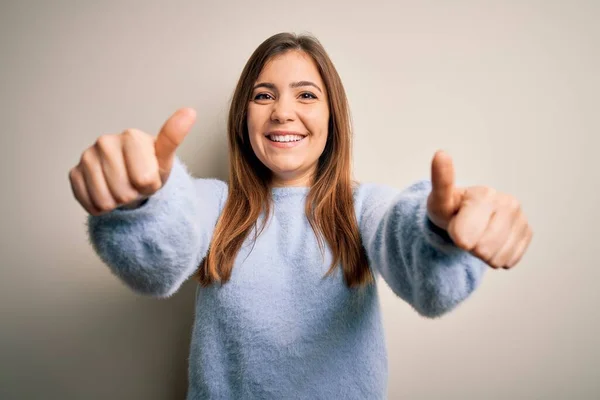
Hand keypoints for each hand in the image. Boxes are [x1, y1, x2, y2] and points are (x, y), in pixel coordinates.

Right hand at [69, 107, 196, 215]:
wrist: (132, 177)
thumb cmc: (150, 166)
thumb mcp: (165, 157)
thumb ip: (174, 137)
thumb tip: (190, 112)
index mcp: (131, 136)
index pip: (144, 180)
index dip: (151, 185)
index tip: (150, 175)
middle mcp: (105, 142)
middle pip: (124, 192)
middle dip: (134, 194)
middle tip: (135, 183)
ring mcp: (87, 157)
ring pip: (106, 201)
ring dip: (118, 202)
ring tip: (123, 187)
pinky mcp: (74, 173)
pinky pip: (90, 204)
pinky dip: (101, 206)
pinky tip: (107, 191)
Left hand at [426, 150, 532, 268]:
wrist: (464, 216)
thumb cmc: (450, 209)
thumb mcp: (438, 200)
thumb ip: (440, 183)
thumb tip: (440, 153)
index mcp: (485, 194)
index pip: (465, 238)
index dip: (457, 236)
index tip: (456, 223)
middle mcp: (509, 203)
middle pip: (482, 250)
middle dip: (469, 246)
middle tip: (465, 230)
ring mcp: (521, 218)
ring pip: (496, 259)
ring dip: (482, 254)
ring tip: (477, 234)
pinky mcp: (528, 232)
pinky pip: (508, 261)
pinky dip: (495, 257)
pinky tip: (491, 241)